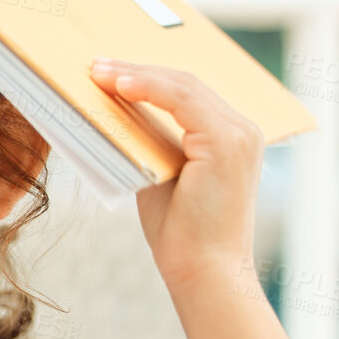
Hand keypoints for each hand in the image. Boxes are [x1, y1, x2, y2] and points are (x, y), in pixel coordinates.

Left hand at [88, 58, 264, 291]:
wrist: (203, 272)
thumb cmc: (181, 233)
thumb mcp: (160, 175)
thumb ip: (151, 142)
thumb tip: (116, 112)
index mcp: (231, 137)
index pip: (187, 93)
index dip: (147, 78)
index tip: (109, 72)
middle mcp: (243, 130)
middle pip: (185, 83)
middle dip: (137, 70)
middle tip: (96, 65)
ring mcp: (238, 134)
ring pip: (182, 86)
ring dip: (136, 75)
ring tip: (98, 72)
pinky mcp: (226, 142)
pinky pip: (182, 100)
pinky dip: (148, 88)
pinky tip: (119, 86)